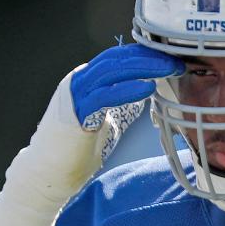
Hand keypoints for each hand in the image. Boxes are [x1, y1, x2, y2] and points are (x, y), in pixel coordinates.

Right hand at [0, 44, 182, 225]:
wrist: (48, 172)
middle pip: (117, 59)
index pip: (119, 57)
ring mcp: (75, 95)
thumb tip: (150, 92)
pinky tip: (147, 89)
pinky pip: (103, 96)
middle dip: (149, 57)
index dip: (145, 53)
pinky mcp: (74, 113)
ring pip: (111, 71)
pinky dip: (126, 90)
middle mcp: (79, 81)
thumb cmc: (79, 148)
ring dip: (143, 68)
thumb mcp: (108, 119)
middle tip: (176, 62)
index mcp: (88, 80)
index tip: (171, 57)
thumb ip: (123, 103)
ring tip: (168, 70)